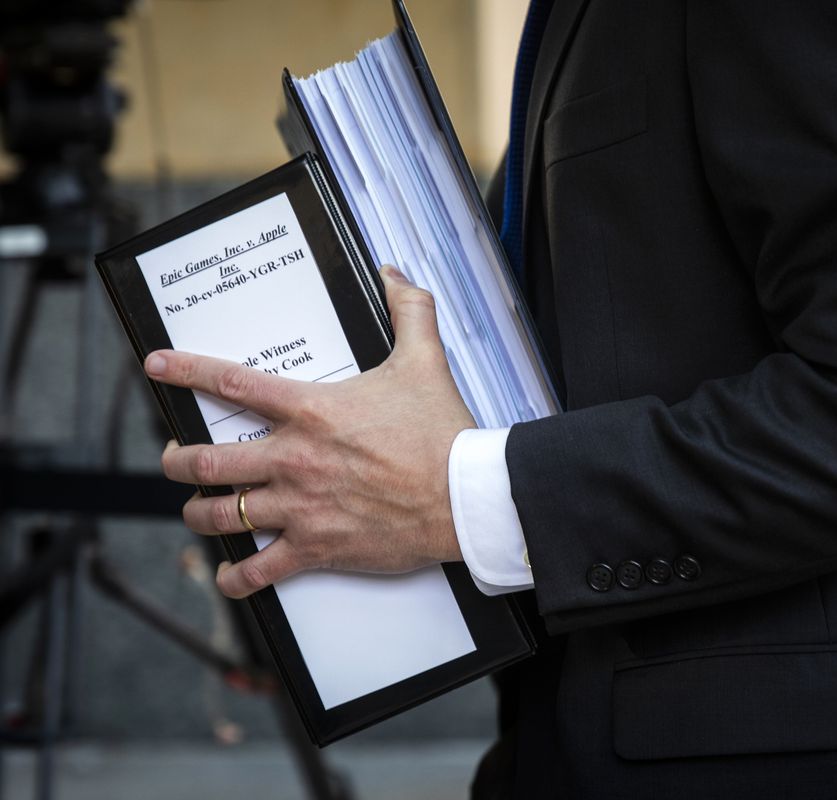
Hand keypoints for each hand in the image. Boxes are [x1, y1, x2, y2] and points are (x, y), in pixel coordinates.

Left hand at [146, 266, 474, 598]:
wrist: (463, 497)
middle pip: (206, 460)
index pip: (232, 383)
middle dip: (177, 459)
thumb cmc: (442, 435)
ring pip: (220, 515)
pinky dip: (236, 576)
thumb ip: (409, 312)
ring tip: (197, 509)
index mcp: (312, 411)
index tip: (157, 366)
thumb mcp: (425, 362)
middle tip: (175, 457)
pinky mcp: (316, 546)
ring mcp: (301, 506)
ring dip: (199, 512)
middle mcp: (295, 458)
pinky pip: (259, 569)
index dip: (185, 370)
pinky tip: (230, 574)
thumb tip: (394, 276)